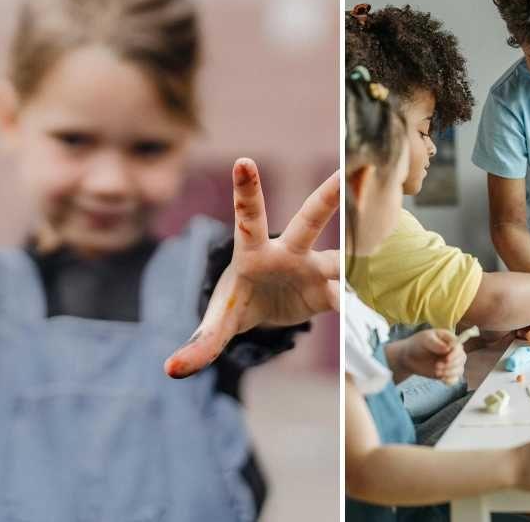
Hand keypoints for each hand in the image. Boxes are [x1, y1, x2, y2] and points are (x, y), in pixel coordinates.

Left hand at [165, 159, 339, 378]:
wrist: (266, 309)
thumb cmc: (238, 301)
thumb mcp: (217, 322)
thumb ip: (199, 344)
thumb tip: (170, 369)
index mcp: (252, 251)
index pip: (248, 218)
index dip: (247, 191)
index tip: (243, 161)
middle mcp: (286, 252)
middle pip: (307, 221)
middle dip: (326, 197)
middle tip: (343, 173)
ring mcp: (311, 268)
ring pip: (337, 260)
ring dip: (348, 262)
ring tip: (359, 264)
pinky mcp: (327, 291)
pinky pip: (342, 296)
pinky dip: (348, 302)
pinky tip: (358, 304)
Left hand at [390, 329, 465, 384]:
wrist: (409, 356)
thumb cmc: (417, 344)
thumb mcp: (424, 339)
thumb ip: (435, 343)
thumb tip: (448, 348)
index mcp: (449, 339)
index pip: (459, 347)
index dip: (455, 354)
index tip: (447, 359)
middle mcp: (453, 351)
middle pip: (461, 358)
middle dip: (452, 365)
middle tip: (437, 366)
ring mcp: (451, 362)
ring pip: (459, 369)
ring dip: (450, 373)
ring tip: (437, 372)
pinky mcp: (447, 372)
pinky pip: (455, 378)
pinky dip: (451, 381)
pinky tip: (442, 380)